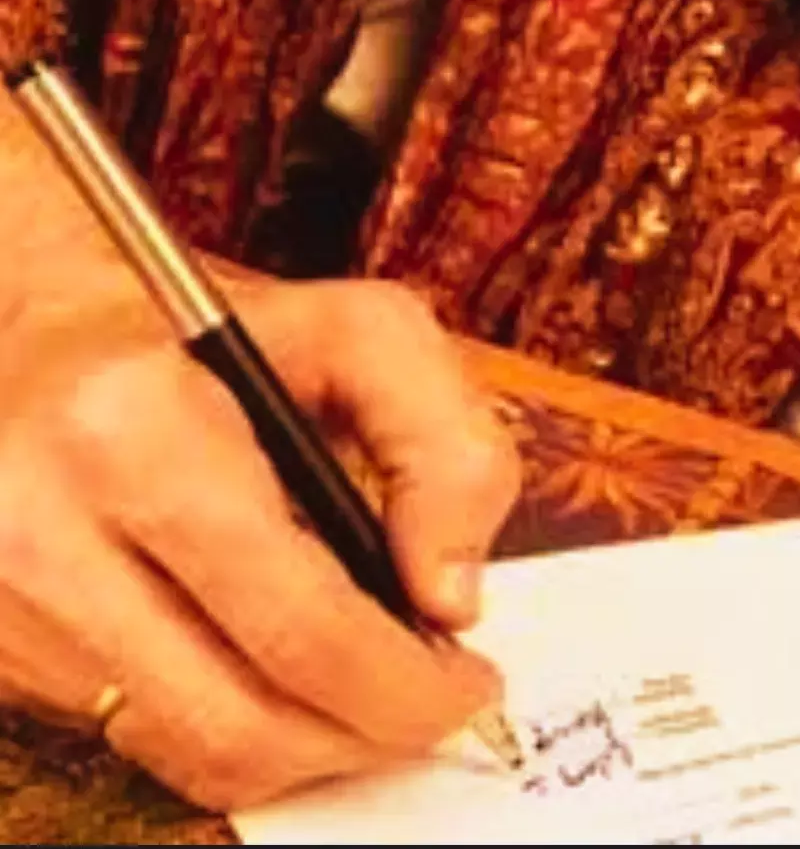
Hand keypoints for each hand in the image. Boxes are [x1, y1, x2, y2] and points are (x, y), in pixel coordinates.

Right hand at [0, 269, 519, 805]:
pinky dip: (234, 732)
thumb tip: (450, 598)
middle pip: (244, 722)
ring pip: (192, 753)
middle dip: (369, 734)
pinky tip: (280, 678)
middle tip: (432, 706)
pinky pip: (141, 741)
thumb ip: (448, 446)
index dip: (409, 685)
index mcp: (140, 430)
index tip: (467, 682)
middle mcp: (44, 527)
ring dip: (307, 746)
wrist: (35, 332)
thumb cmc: (212, 334)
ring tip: (366, 692)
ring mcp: (6, 601)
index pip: (302, 625)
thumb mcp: (362, 333)